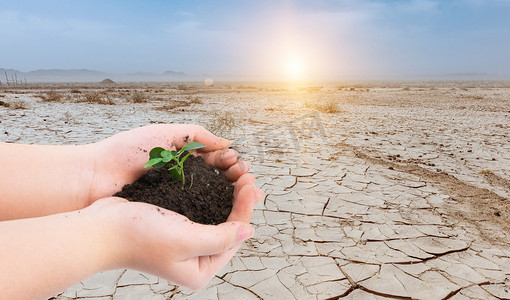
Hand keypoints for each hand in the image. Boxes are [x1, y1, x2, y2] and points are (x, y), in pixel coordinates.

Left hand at [87, 124, 247, 203]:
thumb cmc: (126, 152)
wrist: (93, 177)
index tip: (241, 166)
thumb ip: (197, 135)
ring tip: (243, 192)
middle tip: (247, 180)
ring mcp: (176, 197)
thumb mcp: (164, 133)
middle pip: (217, 179)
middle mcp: (182, 178)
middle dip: (234, 179)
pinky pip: (194, 212)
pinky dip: (211, 210)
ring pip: (209, 196)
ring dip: (228, 195)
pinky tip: (224, 211)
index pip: (215, 160)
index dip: (230, 163)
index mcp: (183, 157)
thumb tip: (228, 143)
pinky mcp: (168, 213)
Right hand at [90, 172, 262, 289]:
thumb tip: (250, 231)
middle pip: (228, 227)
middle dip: (240, 201)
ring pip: (216, 215)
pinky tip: (219, 179)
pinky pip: (201, 208)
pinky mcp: (176, 226)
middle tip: (249, 176)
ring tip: (239, 175)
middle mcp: (195, 259)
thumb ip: (221, 238)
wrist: (101, 228)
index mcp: (200, 269)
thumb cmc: (140, 236)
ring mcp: (185, 243)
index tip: (253, 185)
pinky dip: (212, 194)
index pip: (234, 237)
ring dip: (228, 195)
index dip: (245, 210)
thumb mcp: (186, 240)